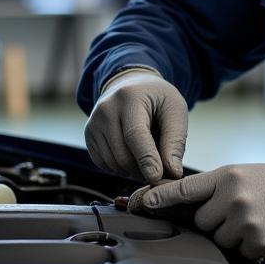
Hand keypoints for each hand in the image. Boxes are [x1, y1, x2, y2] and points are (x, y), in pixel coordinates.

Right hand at [84, 69, 187, 183]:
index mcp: (129, 98)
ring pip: (113, 163)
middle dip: (143, 169)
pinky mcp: (89, 135)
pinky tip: (133, 157)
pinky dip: (121, 169)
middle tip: (161, 170)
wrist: (131, 85)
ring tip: (148, 160)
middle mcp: (106, 109)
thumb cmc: (158, 99)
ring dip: (133, 171)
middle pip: (123, 154)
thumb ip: (175, 141)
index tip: (157, 178)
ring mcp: (93, 123)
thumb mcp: (175, 110)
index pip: (135, 135)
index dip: (146, 159)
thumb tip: (173, 173)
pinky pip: (104, 164)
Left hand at [138, 163, 264, 257]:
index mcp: (228, 176)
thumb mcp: (244, 174)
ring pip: (218, 240)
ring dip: (232, 235)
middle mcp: (234, 198)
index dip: (159, 197)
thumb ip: (215, 188)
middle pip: (201, 222)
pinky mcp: (258, 243)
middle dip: (215, 221)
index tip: (140, 203)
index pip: (184, 188)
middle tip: (239, 211)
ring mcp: (246, 222)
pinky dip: (249, 246)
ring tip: (255, 219)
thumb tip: (183, 205)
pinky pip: (239, 252)